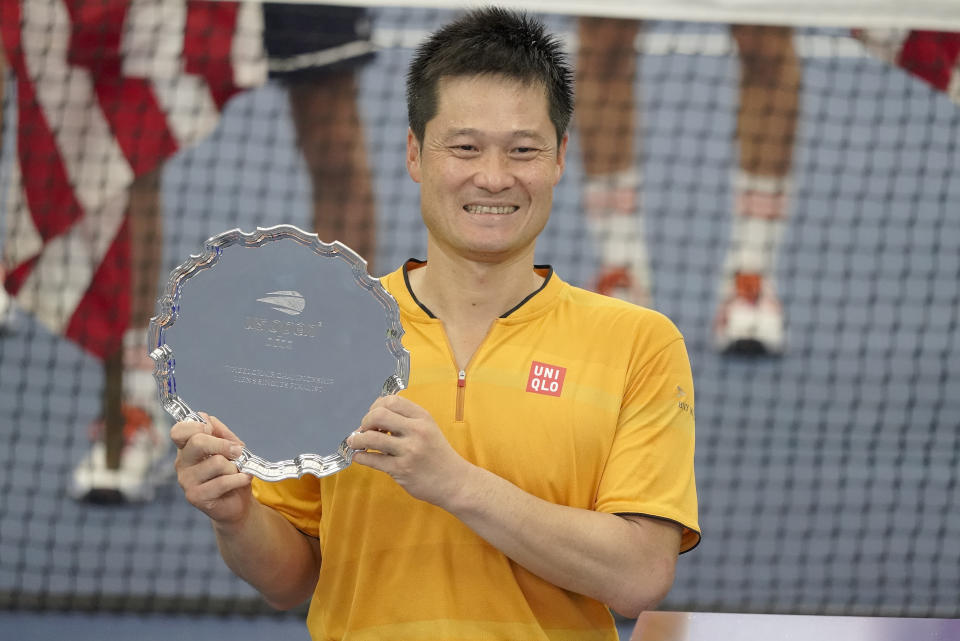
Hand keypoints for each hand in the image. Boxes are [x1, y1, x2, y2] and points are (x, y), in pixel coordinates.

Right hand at [170, 413, 252, 528]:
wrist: (238, 503)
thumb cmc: (232, 472)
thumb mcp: (230, 447)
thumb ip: (220, 432)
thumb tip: (207, 419)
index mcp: (187, 448)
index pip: (179, 431)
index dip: (196, 426)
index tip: (212, 430)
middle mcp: (182, 463)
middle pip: (198, 442)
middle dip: (223, 444)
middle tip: (237, 451)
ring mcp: (186, 481)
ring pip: (216, 462)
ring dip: (234, 467)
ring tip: (235, 473)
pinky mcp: (195, 496)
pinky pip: (223, 481)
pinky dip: (240, 479)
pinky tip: (242, 480)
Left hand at [347, 395, 473, 507]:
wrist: (455, 481)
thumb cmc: (437, 454)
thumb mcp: (428, 429)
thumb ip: (406, 420)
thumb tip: (374, 416)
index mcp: (423, 417)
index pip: (392, 400)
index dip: (376, 406)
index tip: (373, 417)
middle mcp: (416, 431)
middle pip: (378, 415)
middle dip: (365, 421)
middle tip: (364, 430)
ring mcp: (409, 451)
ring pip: (371, 438)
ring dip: (357, 439)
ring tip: (355, 442)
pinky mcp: (401, 469)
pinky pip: (372, 459)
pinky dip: (360, 457)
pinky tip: (359, 457)